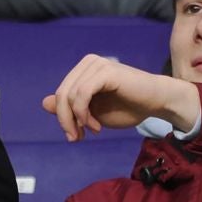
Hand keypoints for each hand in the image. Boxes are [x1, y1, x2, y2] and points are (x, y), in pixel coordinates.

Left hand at [43, 54, 200, 141]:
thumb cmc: (128, 107)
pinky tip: (96, 126)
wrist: (157, 102)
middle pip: (62, 95)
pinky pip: (82, 94)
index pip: (61, 94)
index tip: (75, 136)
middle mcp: (88, 63)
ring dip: (77, 120)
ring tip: (92, 131)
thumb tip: (44, 103)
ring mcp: (96, 65)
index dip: (63, 118)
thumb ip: (70, 107)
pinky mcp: (105, 71)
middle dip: (66, 121)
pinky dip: (84, 114)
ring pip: (70, 96)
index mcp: (84, 70)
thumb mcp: (93, 113)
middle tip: (77, 138)